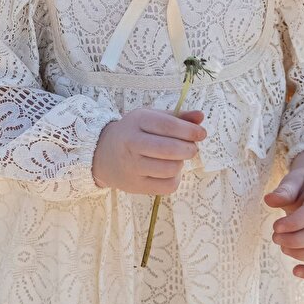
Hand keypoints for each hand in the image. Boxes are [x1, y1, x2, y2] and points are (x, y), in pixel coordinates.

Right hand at [92, 108, 206, 194]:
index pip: (168, 126)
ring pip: (170, 169)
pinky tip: (169, 171)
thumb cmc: (133, 132)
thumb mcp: (151, 117)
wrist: (102, 153)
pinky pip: (167, 186)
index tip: (201, 133)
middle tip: (192, 147)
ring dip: (181, 163)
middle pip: (170, 149)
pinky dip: (175, 178)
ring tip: (176, 158)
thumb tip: (201, 117)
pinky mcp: (135, 186)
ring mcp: (132, 166)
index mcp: (137, 121)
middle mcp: (132, 143)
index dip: (189, 130)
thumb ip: (177, 117)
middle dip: (189, 149)